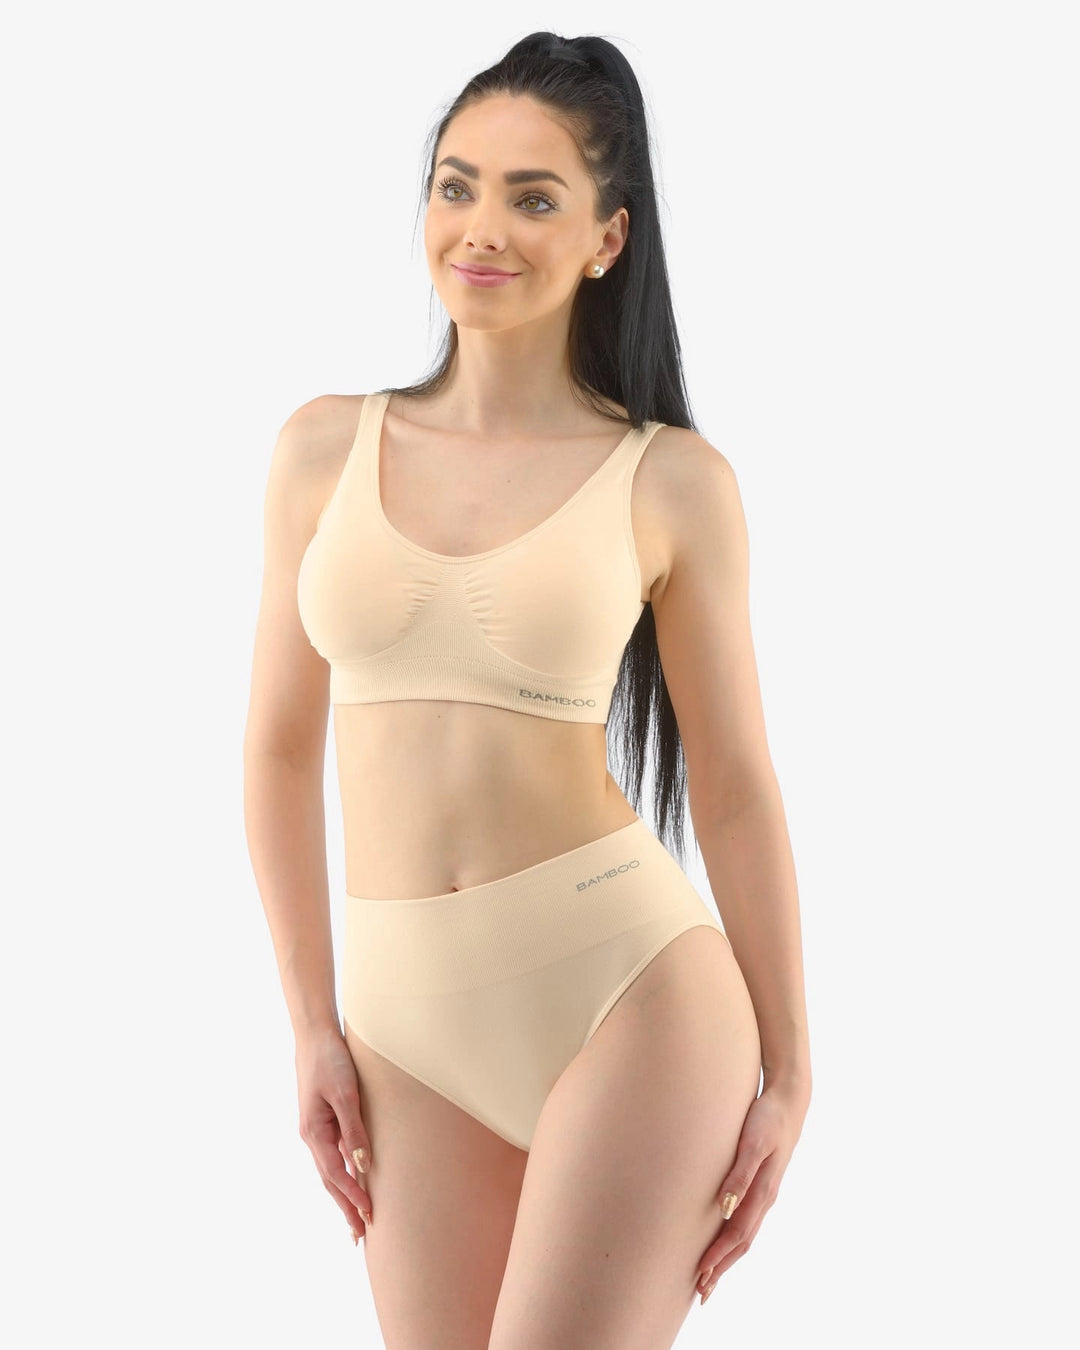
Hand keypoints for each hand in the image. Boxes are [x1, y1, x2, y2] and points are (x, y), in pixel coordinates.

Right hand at [295, 1026, 374, 1244]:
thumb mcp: (345, 1094)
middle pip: (329, 1180)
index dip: (352, 1196)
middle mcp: (311, 1136)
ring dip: (342, 1194)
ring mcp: (315, 1129)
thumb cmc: (330, 1060)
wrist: (314, 1034)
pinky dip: (342, 1173)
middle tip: (359, 1237)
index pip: (335, 1174)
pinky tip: (352, 1180)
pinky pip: (333, 1154)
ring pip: (329, 1170)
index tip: (368, 1215)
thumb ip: (354, 1129)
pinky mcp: (322, 1120)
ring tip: (355, 1219)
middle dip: (344, 1207)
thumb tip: (363, 1166)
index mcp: (313, 1132)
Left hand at [695, 1078, 810, 1303]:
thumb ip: (740, 1174)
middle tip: (702, 1292)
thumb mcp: (753, 1143)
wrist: (789, 1101)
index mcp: (762, 1192)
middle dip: (722, 1267)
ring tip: (710, 1275)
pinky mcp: (762, 1185)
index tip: (701, 1276)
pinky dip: (733, 1239)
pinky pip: (747, 1221)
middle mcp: (765, 1198)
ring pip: (745, 1234)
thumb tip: (725, 1208)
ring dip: (727, 1257)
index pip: (737, 1234)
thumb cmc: (767, 1119)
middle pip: (742, 1242)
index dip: (719, 1257)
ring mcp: (765, 1193)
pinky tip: (725, 1240)